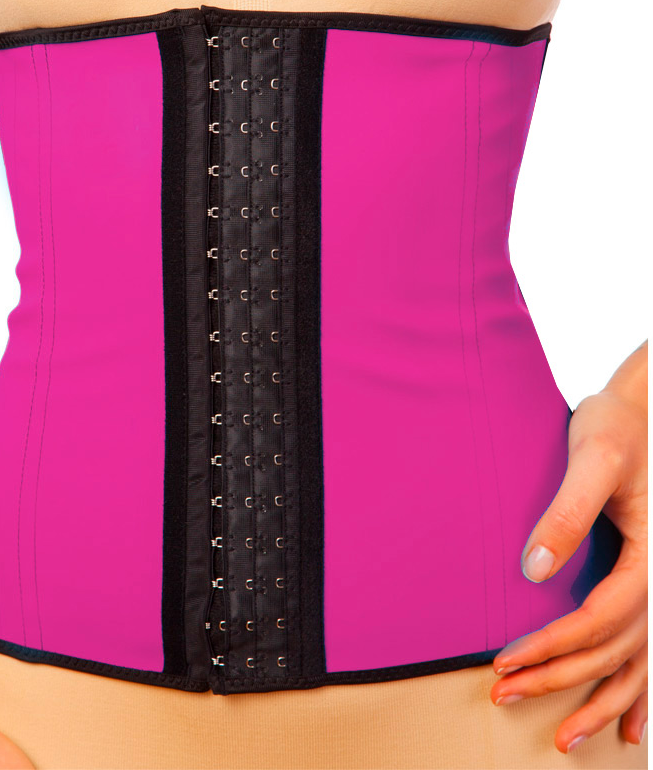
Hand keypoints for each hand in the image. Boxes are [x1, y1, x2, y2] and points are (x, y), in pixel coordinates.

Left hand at [489, 346, 647, 754]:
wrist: (643, 407)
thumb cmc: (618, 425)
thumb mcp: (594, 459)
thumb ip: (566, 512)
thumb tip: (532, 570)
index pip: (602, 618)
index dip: (554, 645)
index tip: (506, 661)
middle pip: (617, 649)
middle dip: (562, 678)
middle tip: (506, 695)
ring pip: (640, 661)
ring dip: (602, 701)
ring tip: (567, 740)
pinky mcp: (651, 575)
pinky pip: (652, 649)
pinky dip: (640, 691)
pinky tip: (629, 725)